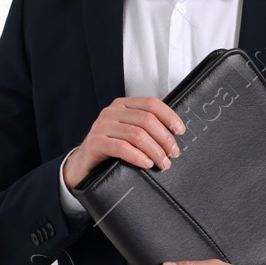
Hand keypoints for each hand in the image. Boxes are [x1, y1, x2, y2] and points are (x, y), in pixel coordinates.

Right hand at [62, 96, 185, 187]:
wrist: (85, 163)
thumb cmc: (112, 146)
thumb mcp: (130, 128)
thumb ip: (148, 117)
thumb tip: (172, 101)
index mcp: (124, 104)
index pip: (151, 103)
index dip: (169, 116)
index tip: (180, 131)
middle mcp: (112, 111)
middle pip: (146, 120)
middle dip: (165, 138)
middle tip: (174, 153)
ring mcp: (102, 126)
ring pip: (137, 134)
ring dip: (155, 150)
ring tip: (164, 163)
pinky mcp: (96, 142)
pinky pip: (121, 148)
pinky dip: (138, 156)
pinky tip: (147, 163)